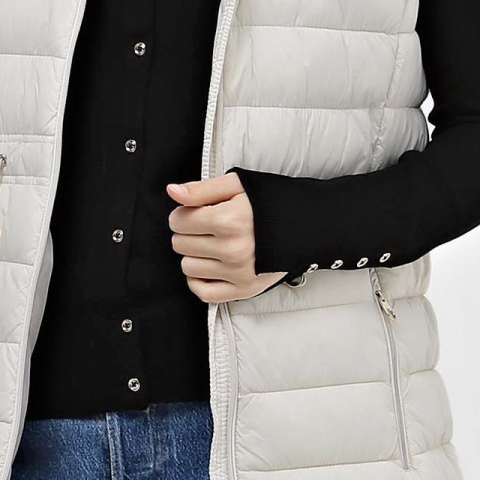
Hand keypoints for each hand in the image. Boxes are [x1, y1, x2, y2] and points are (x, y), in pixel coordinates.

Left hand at [165, 173, 289, 303]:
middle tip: (207, 227)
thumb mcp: (238, 186)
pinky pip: (204, 292)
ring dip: (194, 255)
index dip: (183, 213)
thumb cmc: (271, 203)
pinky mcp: (245, 289)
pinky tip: (209, 267)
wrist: (307, 226)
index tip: (197, 212)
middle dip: (188, 233)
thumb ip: (202, 189)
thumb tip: (172, 191)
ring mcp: (238, 273)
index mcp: (229, 221)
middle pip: (180, 244)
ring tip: (213, 245)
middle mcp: (232, 250)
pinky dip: (199, 281)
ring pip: (188, 267)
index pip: (179, 221)